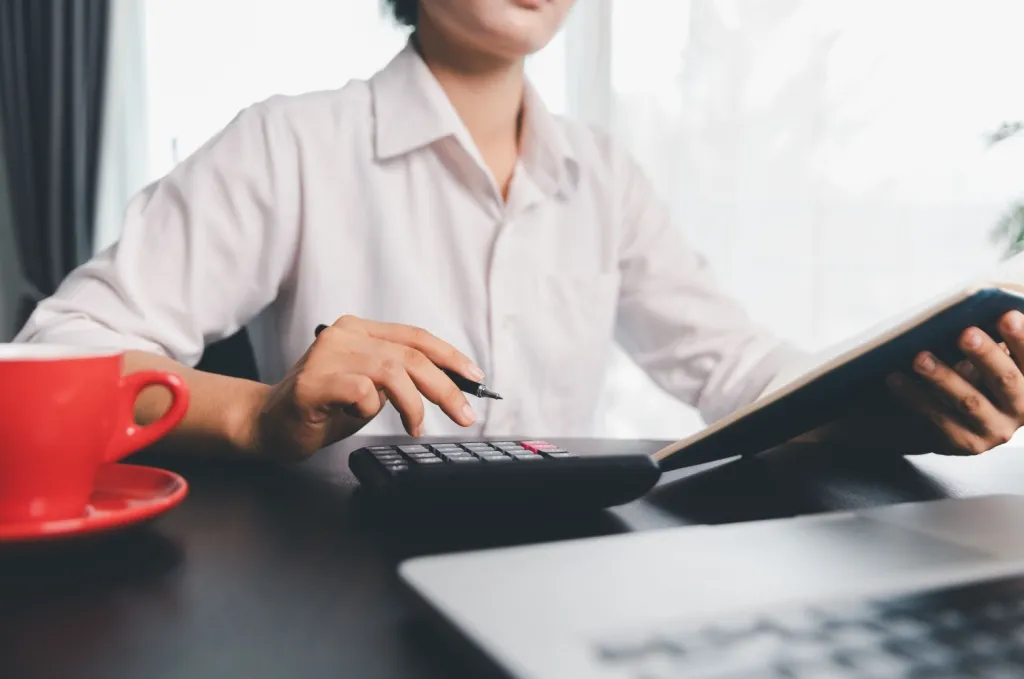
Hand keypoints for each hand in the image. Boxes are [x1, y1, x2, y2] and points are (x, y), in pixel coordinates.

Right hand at [245, 315, 482, 460]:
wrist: (267, 425)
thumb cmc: (323, 409)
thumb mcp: (371, 389)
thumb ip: (400, 379)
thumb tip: (449, 385)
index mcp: (360, 331)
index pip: (416, 337)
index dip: (450, 357)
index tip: (474, 378)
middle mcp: (344, 335)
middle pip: (410, 355)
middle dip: (445, 387)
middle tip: (463, 413)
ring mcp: (326, 355)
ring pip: (392, 371)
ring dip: (413, 404)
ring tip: (415, 426)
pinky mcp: (312, 382)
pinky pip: (361, 390)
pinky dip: (372, 409)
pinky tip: (361, 417)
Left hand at [881, 310, 1023, 455]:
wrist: (960, 423)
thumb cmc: (978, 375)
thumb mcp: (991, 360)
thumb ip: (990, 342)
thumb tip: (970, 312)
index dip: (1022, 338)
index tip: (1007, 315)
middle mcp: (1021, 409)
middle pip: (1006, 380)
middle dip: (985, 354)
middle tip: (964, 333)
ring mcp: (995, 430)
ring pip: (969, 401)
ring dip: (943, 377)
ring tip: (920, 357)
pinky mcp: (966, 444)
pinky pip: (938, 419)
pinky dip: (915, 397)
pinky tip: (895, 379)